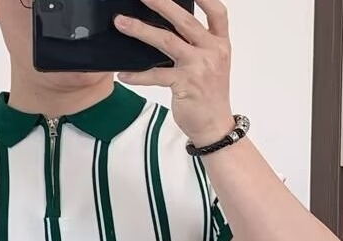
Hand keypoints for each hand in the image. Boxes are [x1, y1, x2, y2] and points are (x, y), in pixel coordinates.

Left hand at [114, 0, 234, 146]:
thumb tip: (170, 28)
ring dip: (141, 30)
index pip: (217, 12)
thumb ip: (197, 45)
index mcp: (220, 44)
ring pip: (166, 42)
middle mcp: (212, 51)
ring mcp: (198, 67)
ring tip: (121, 23)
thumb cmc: (210, 96)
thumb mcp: (212, 65)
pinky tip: (124, 74)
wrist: (215, 127)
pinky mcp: (185, 85)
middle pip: (185, 20)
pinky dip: (138, 75)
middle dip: (161, 3)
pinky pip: (156, 75)